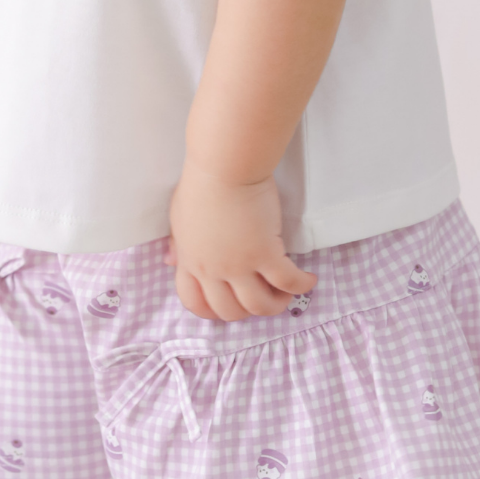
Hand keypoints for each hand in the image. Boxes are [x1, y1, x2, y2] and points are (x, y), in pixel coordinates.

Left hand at [166, 161, 315, 321]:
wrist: (224, 166)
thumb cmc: (202, 184)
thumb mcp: (180, 217)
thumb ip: (179, 244)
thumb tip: (170, 261)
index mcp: (190, 261)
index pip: (194, 303)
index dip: (213, 312)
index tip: (230, 305)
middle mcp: (212, 270)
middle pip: (230, 311)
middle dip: (248, 311)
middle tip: (264, 296)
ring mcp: (238, 265)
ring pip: (259, 305)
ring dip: (276, 305)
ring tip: (287, 292)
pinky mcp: (265, 253)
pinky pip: (287, 282)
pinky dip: (301, 285)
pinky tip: (308, 280)